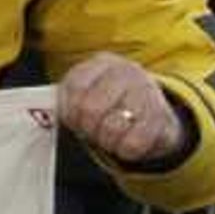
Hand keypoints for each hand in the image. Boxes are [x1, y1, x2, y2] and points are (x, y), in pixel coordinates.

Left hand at [56, 50, 186, 169]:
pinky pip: (133, 143)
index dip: (69, 111)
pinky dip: (124, 150)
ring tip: (108, 137)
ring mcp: (148, 92)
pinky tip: (125, 143)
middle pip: (91, 108)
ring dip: (105, 141)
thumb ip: (68, 97)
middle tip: (91, 132)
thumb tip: (52, 115)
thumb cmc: (108, 103)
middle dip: (86, 128)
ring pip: (112, 128)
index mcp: (102, 63)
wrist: (153, 112)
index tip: (74, 120)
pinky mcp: (162, 118)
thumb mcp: (87, 91)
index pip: (75, 87)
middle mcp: (128, 72)